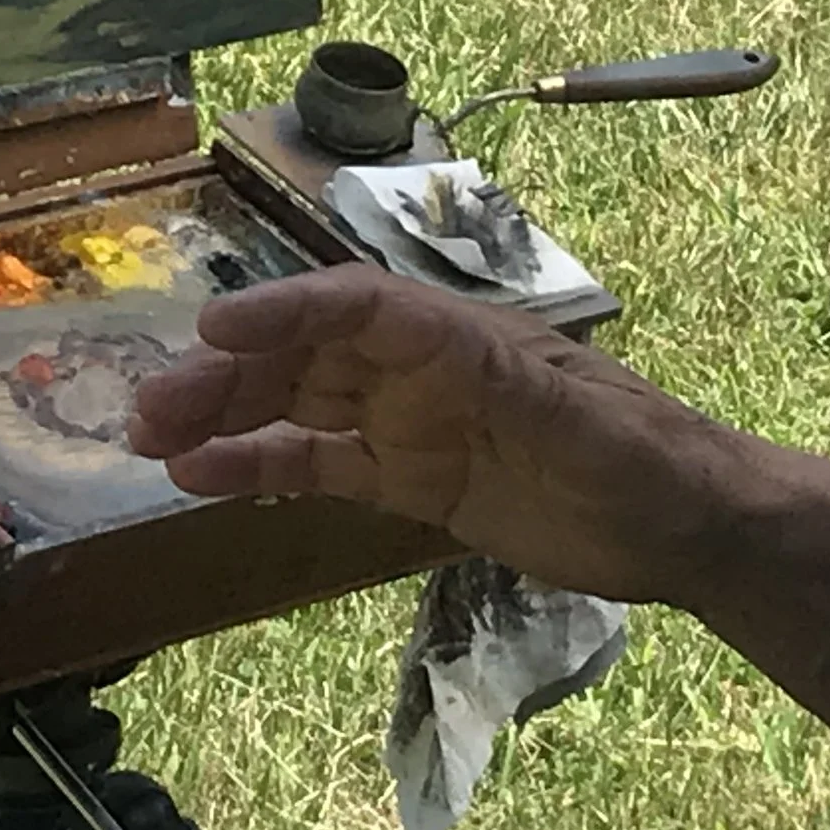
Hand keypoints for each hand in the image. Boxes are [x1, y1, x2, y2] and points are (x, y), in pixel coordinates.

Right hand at [126, 264, 735, 603]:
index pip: (354, 305)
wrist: (681, 524)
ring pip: (295, 403)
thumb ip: (527, 396)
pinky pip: (316, 462)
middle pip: (305, 353)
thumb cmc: (645, 457)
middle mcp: (419, 368)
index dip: (284, 310)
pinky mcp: (407, 478)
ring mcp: (408, 421)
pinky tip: (199, 478)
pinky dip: (256, 466)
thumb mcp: (591, 426)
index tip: (213, 330)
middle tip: (148, 405)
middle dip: (226, 372)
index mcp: (460, 336)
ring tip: (150, 439)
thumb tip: (471, 358)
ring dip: (224, 416)